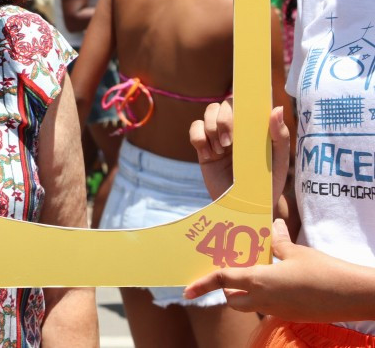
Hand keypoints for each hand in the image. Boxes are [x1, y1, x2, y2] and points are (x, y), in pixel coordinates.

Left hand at [184, 219, 374, 320]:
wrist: (354, 295)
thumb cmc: (324, 271)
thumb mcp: (297, 252)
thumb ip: (278, 242)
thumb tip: (272, 225)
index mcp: (259, 281)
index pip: (222, 280)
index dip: (202, 284)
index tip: (186, 290)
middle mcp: (264, 299)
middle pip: (233, 299)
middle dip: (227, 289)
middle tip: (232, 273)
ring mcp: (278, 311)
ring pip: (249, 305)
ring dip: (245, 294)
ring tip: (254, 274)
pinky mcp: (291, 316)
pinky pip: (268, 308)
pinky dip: (264, 297)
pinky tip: (277, 282)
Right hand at [189, 100, 288, 205]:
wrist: (248, 208)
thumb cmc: (269, 184)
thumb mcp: (279, 161)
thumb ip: (279, 136)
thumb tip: (276, 108)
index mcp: (255, 127)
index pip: (245, 102)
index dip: (240, 100)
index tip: (240, 113)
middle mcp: (236, 128)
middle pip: (222, 104)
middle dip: (223, 120)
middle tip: (230, 143)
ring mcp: (218, 136)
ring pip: (207, 114)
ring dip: (211, 129)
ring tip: (221, 151)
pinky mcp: (204, 147)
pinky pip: (194, 130)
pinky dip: (198, 138)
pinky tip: (208, 154)